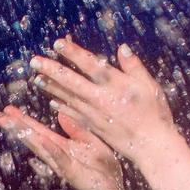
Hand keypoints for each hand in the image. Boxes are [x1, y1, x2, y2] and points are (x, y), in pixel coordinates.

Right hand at [0, 106, 124, 189]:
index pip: (38, 130)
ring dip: (25, 134)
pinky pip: (59, 158)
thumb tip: (60, 114)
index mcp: (62, 146)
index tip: (7, 110)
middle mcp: (57, 155)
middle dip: (14, 126)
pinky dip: (50, 150)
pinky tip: (40, 140)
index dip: (23, 120)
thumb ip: (76, 130)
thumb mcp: (91, 143)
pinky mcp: (72, 171)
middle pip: (32, 137)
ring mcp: (62, 163)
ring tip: (9, 122)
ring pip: (40, 146)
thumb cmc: (105, 171)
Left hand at [28, 38, 174, 160]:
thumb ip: (134, 67)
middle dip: (52, 70)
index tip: (57, 44)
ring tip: (36, 78)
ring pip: (68, 97)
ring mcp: (95, 113)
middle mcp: (101, 98)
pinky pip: (74, 114)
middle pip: (72, 81)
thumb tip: (121, 48)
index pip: (90, 64)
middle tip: (35, 61)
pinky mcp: (94, 126)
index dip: (73, 53)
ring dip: (51, 87)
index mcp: (115, 84)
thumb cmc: (154, 113)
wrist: (151, 145)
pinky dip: (62, 107)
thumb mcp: (150, 85)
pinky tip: (52, 101)